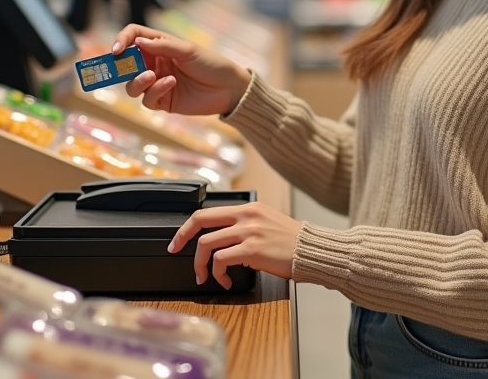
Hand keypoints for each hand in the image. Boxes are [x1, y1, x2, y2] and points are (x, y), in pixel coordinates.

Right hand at [111, 25, 250, 116]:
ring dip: (137, 81)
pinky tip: (171, 84)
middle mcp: (154, 63)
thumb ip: (162, 46)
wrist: (229, 89)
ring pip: (132, 85)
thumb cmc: (211, 64)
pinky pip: (147, 99)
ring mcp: (157, 83)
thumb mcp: (188, 50)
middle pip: (126, 64)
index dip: (122, 40)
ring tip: (152, 76)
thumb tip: (136, 42)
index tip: (117, 50)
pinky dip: (155, 91)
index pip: (133, 37)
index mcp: (159, 46)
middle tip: (121, 68)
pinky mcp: (162, 101)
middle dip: (120, 67)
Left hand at [167, 202, 302, 288]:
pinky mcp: (252, 250)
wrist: (311, 251)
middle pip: (200, 220)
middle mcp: (246, 215)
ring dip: (200, 264)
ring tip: (205, 276)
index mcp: (248, 207)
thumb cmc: (290, 242)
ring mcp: (248, 232)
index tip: (179, 239)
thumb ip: (244, 223)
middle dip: (182, 237)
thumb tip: (219, 235)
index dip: (187, 225)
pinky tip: (224, 281)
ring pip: (206, 244)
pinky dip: (217, 274)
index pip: (208, 210)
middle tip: (175, 251)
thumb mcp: (266, 221)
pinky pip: (221, 260)